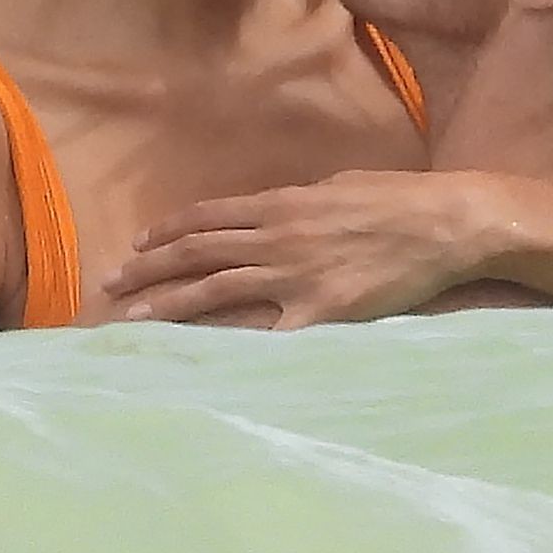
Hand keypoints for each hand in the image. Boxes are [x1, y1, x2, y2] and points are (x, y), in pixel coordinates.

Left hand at [102, 169, 489, 329]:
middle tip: (109, 286)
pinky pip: (268, 334)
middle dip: (147, 270)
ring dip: (166, 304)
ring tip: (130, 318)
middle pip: (195, 253)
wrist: (443, 224)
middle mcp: (275, 238)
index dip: (167, 232)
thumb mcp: (339, 187)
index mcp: (280, 205)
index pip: (206, 219)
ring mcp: (293, 277)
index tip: (137, 245)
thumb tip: (280, 215)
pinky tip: (202, 365)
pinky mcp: (319, 312)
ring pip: (213, 289)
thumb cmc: (397, 200)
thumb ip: (301, 204)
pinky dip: (233, 348)